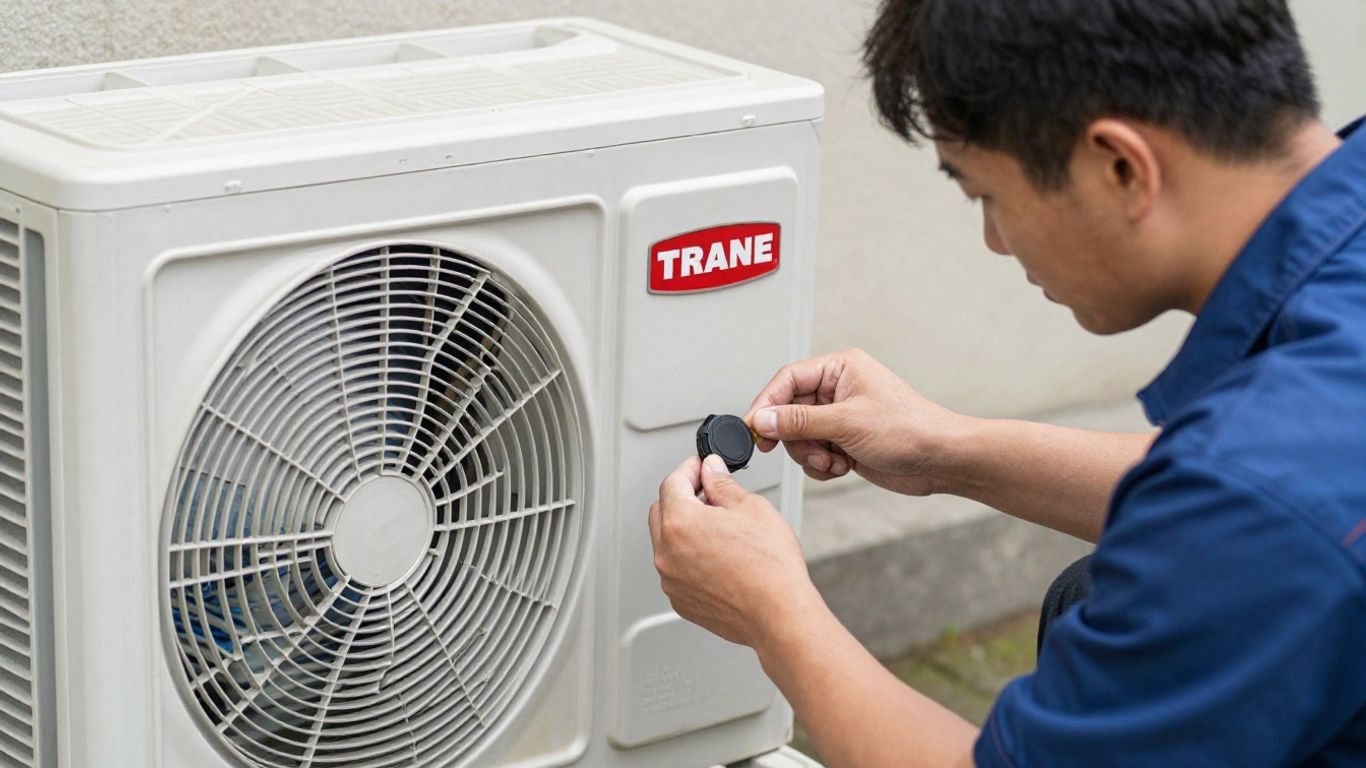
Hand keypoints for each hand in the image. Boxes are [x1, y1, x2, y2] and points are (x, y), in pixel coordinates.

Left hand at [648, 455, 818, 647]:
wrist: (779, 614)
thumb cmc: (770, 568)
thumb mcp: (751, 508)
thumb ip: (722, 484)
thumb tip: (711, 470)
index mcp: (679, 523)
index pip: (672, 482)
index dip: (689, 469)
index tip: (701, 466)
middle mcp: (667, 553)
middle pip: (662, 511)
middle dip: (682, 497)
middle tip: (710, 493)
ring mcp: (671, 580)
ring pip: (667, 542)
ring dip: (684, 529)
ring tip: (720, 530)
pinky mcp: (681, 601)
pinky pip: (676, 569)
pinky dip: (689, 558)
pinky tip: (719, 557)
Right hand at [744, 348, 964, 495]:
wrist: (941, 460)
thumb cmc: (910, 429)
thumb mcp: (846, 423)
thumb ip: (798, 421)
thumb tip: (762, 420)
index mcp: (840, 369)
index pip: (787, 379)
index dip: (767, 404)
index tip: (753, 428)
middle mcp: (838, 389)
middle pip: (789, 411)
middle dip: (796, 438)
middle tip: (807, 451)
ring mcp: (841, 416)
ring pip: (800, 436)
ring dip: (811, 454)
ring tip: (834, 460)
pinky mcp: (845, 440)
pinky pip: (814, 452)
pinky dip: (823, 464)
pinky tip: (843, 466)